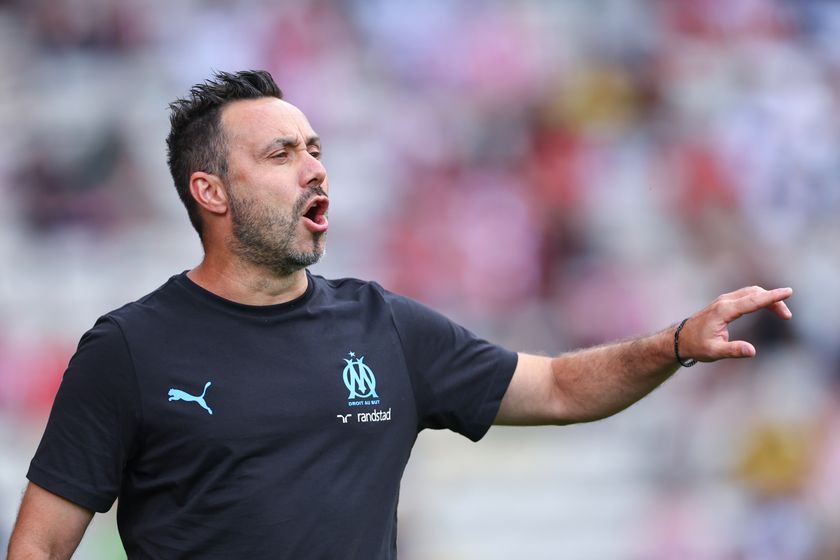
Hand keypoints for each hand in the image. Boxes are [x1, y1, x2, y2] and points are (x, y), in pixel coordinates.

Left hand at [677, 286, 792, 361]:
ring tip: (783, 314)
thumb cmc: (696, 346)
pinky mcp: (724, 303)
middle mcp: (724, 302)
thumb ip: (733, 350)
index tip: (788, 292)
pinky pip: (746, 295)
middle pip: (755, 294)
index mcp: (723, 311)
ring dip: (768, 299)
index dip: (771, 297)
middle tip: (787, 316)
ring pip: (751, 292)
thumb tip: (752, 351)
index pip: (752, 301)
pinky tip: (768, 306)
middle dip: (773, 300)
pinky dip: (760, 298)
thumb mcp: (714, 352)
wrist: (679, 339)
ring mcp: (723, 300)